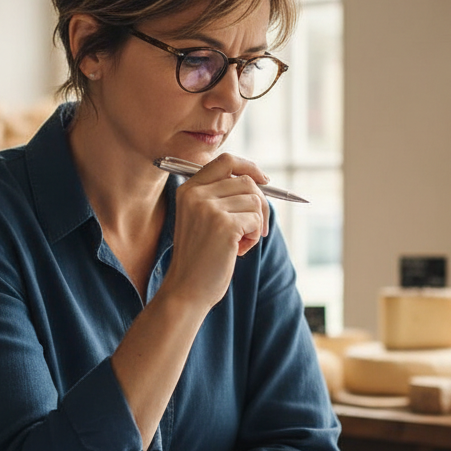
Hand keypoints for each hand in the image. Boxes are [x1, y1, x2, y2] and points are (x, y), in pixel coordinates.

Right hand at [165, 153, 269, 308]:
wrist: (187, 289)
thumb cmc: (199, 257)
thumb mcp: (202, 219)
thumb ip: (221, 197)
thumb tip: (259, 179)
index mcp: (188, 189)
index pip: (225, 161)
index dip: (249, 166)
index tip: (264, 179)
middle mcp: (196, 194)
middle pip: (246, 182)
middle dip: (260, 204)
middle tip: (257, 228)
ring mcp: (209, 208)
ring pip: (255, 201)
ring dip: (255, 223)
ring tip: (240, 242)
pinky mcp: (224, 225)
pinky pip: (256, 220)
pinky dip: (254, 236)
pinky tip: (238, 250)